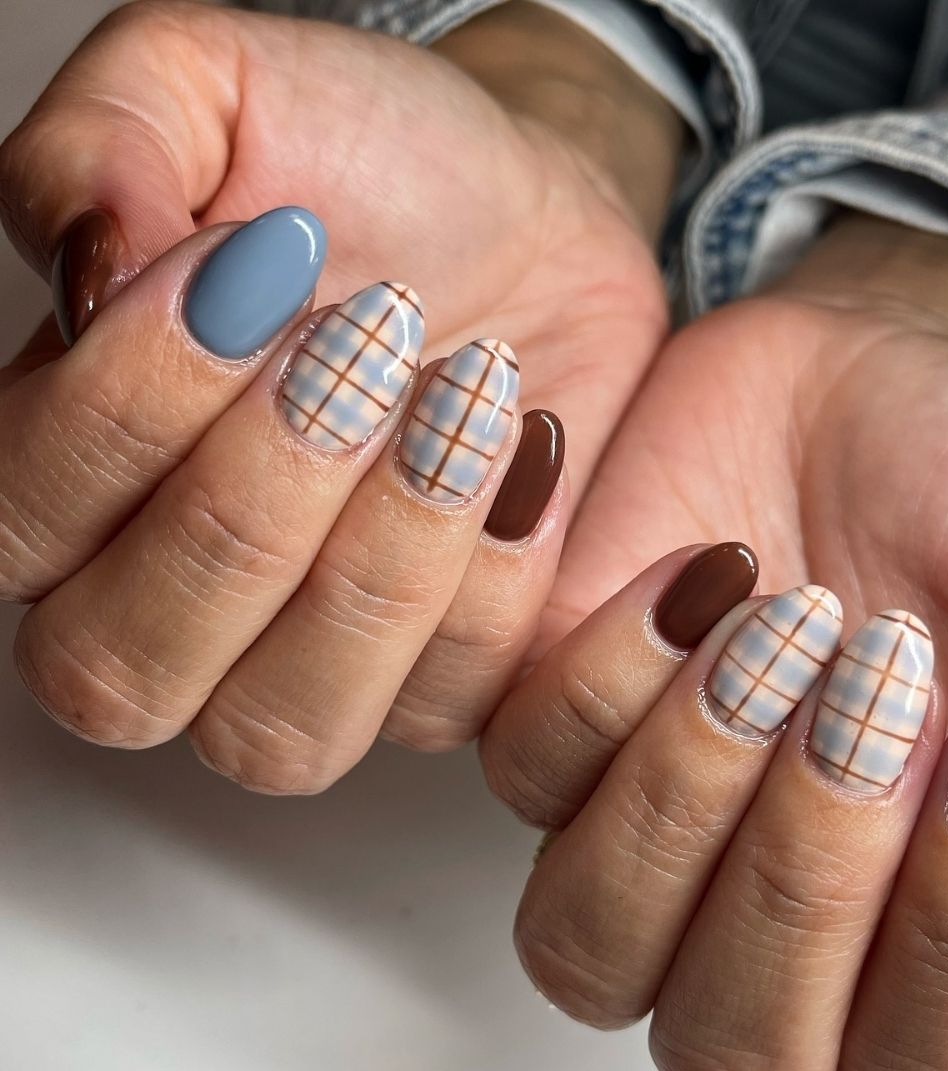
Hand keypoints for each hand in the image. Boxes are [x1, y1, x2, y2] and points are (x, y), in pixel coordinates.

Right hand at [0, 0, 676, 755]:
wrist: (529, 216)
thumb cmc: (368, 168)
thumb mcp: (219, 93)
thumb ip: (106, 151)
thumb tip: (85, 271)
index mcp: (74, 480)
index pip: (25, 528)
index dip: (129, 416)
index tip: (247, 272)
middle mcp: (170, 605)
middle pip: (129, 671)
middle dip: (255, 506)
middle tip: (367, 343)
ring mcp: (309, 664)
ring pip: (280, 732)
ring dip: (377, 566)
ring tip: (466, 392)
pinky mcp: (443, 674)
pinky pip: (445, 701)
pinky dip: (497, 577)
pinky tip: (530, 449)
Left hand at [484, 213, 947, 1070]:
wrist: (865, 374)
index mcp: (930, 927)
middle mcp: (769, 917)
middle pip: (736, 1051)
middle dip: (806, 877)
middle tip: (879, 686)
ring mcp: (643, 834)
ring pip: (589, 945)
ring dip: (685, 797)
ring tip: (785, 628)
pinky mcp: (548, 732)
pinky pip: (526, 773)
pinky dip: (603, 681)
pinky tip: (696, 573)